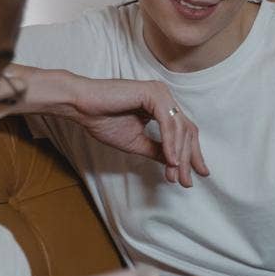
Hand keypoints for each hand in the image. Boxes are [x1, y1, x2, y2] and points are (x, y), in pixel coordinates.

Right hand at [0, 66, 209, 187]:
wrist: (81, 107)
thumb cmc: (104, 120)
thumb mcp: (137, 142)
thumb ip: (158, 150)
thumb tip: (176, 164)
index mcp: (161, 106)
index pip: (184, 131)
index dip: (190, 155)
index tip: (193, 177)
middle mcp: (164, 97)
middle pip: (186, 131)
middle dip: (188, 159)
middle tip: (186, 182)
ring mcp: (160, 93)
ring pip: (180, 128)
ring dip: (179, 154)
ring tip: (176, 174)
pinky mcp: (152, 93)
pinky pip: (168, 122)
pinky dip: (170, 143)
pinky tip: (170, 160)